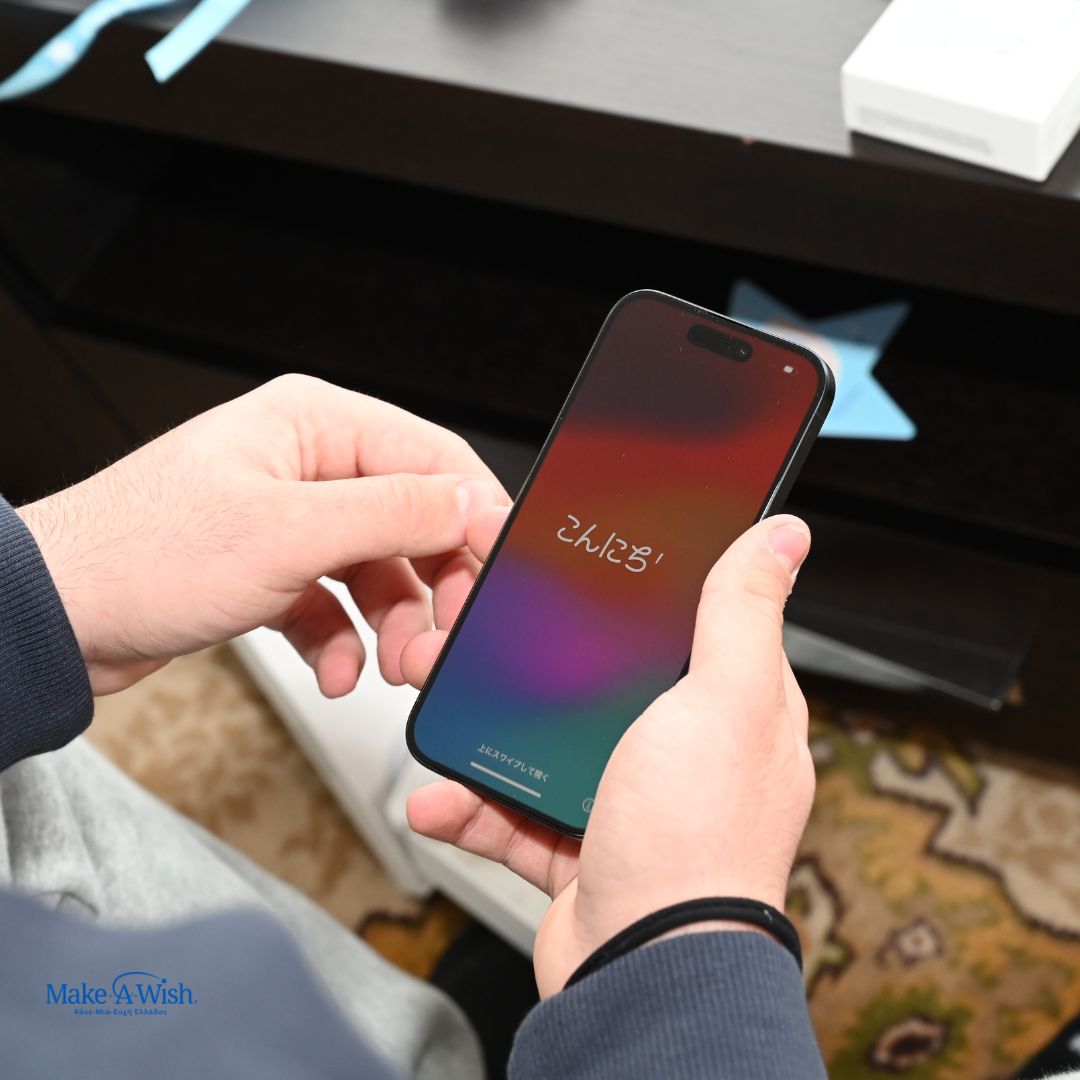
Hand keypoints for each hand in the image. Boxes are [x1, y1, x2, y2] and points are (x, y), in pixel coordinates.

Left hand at [16, 375, 507, 694]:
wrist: (57, 620)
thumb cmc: (141, 555)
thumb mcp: (288, 533)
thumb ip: (395, 513)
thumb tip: (473, 501)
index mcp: (314, 423)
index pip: (433, 459)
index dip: (476, 517)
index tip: (501, 575)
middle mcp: (308, 464)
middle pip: (413, 521)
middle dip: (433, 586)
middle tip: (442, 639)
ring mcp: (291, 519)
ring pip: (380, 569)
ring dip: (393, 623)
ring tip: (393, 665)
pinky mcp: (273, 568)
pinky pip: (337, 603)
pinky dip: (345, 640)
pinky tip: (338, 669)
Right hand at [408, 515, 814, 996]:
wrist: (643, 973)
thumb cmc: (697, 841)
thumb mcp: (724, 700)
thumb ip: (742, 611)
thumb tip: (785, 535)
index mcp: (732, 709)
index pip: (688, 624)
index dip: (637, 589)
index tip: (582, 564)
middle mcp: (685, 753)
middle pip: (603, 679)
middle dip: (540, 659)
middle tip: (484, 631)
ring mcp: (628, 801)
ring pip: (547, 745)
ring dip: (491, 732)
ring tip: (444, 702)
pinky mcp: (579, 847)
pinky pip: (515, 812)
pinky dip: (474, 806)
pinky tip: (442, 796)